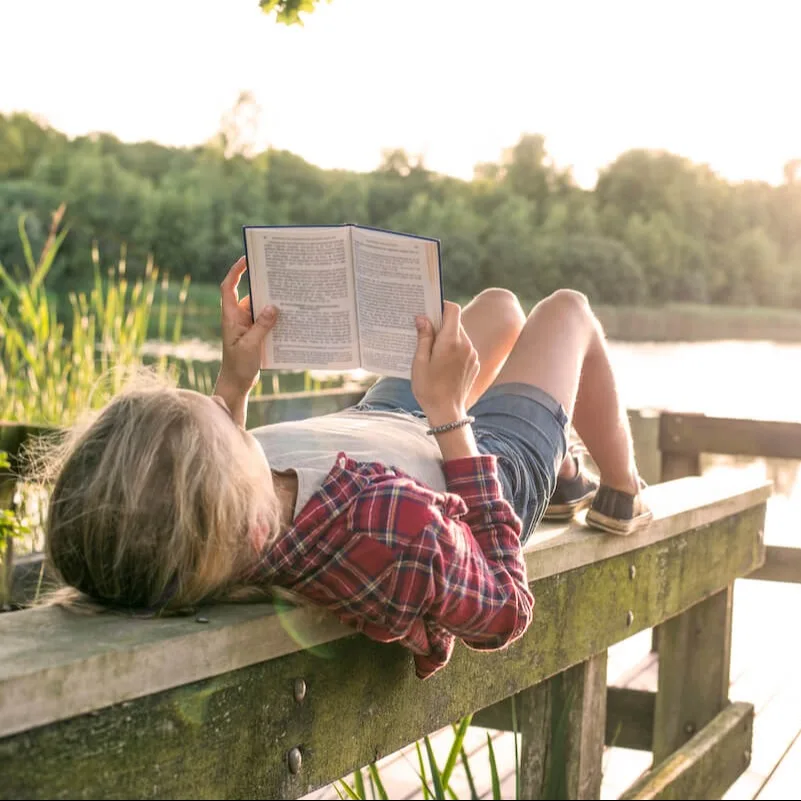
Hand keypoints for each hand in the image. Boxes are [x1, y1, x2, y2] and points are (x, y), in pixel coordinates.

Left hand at [217, 256, 278, 394]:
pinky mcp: (256, 333)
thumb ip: (261, 326)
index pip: (229, 286)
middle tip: (279, 274)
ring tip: (289, 295)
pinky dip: (276, 318)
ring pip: (261, 307)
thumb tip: (273, 307)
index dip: (236, 271)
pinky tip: (290, 316)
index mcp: (230, 316)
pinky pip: (266, 320)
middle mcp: (238, 317)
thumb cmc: (238, 365)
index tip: (247, 258)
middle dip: (263, 284)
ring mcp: (247, 325)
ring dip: (272, 303)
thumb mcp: (251, 345)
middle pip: (250, 294)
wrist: (237, 383)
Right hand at [411, 301, 479, 425]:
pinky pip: (464, 349)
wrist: (447, 412)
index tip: (429, 311)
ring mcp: (472, 355)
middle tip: (424, 333)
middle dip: (440, 324)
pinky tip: (442, 364)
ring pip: (460, 336)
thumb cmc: (429, 388)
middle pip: (455, 323)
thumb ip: (423, 337)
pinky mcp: (475, 364)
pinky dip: (454, 350)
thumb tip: (423, 318)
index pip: (453, 310)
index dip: (441, 306)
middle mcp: (466, 345)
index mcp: (451, 341)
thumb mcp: (419, 362)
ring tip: (432, 352)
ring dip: (447, 338)